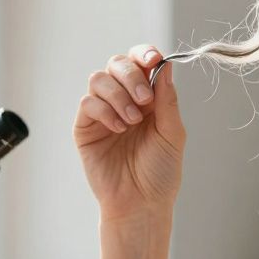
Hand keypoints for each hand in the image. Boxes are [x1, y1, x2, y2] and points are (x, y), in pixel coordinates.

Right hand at [73, 44, 184, 221]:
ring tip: (132, 121)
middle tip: (144, 100)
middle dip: (131, 75)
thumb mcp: (172, 133)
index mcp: (148, 98)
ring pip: (99, 79)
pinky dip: (104, 110)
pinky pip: (87, 102)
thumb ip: (167, 99)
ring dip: (118, 95)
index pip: (141, 63)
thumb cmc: (160, 173)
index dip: (144, 54)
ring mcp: (103, 112)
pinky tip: (118, 129)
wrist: (140, 203)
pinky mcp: (85, 127)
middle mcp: (124, 100)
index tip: (153, 59)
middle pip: (117, 63)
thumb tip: (165, 65)